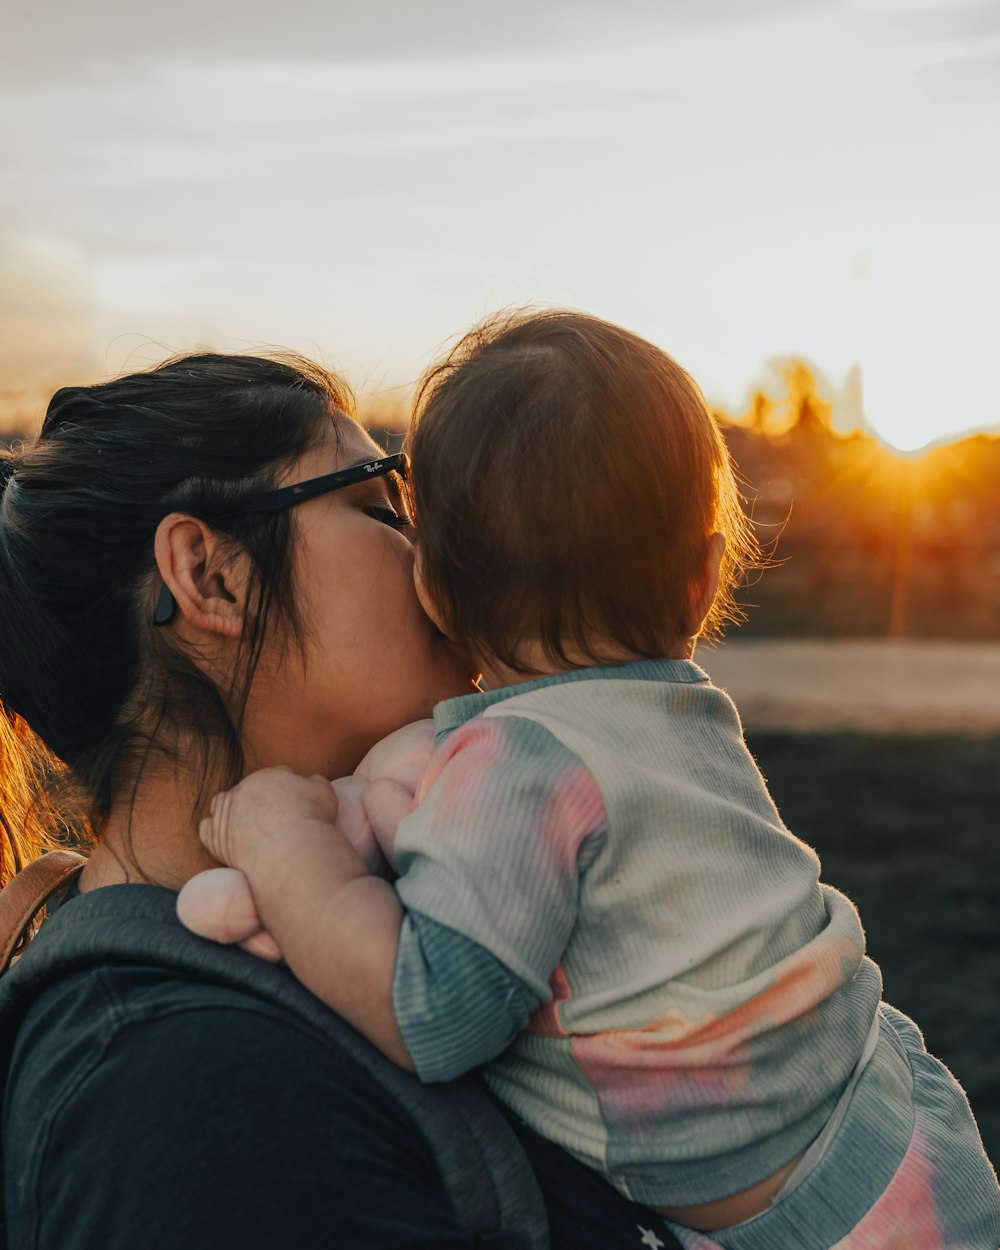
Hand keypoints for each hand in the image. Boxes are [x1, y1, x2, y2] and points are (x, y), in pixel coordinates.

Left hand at [199, 766, 340, 870]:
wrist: (292, 849)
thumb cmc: (311, 821)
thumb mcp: (325, 792)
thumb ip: (315, 780)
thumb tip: (308, 780)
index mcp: (269, 775)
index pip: (275, 776)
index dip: (285, 790)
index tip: (292, 805)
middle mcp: (244, 789)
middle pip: (248, 789)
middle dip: (258, 800)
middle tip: (271, 819)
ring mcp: (227, 812)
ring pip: (222, 804)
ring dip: (231, 811)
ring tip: (246, 827)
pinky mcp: (215, 836)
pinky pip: (206, 828)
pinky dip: (213, 831)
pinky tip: (227, 840)